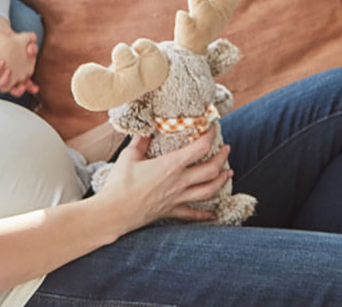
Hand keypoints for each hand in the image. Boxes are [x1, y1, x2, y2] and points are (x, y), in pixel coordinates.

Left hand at [0, 31, 38, 94]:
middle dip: (18, 91)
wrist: (3, 36)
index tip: (35, 88)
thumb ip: (32, 47)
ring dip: (5, 81)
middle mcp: (11, 76)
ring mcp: (0, 73)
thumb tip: (31, 51)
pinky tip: (1, 61)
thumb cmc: (16, 42)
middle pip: (14, 90)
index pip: (27, 85)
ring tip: (9, 71)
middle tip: (22, 87)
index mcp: (21, 74)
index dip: (31, 88)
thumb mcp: (27, 42)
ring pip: (0, 84)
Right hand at [94, 130, 231, 231]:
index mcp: (170, 165)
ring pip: (209, 190)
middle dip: (222, 158)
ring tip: (228, 173)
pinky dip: (205, 215)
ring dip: (221, 181)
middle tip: (226, 149)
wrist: (113, 213)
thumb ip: (140, 141)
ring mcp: (177, 198)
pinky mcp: (171, 211)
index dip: (210, 135)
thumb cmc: (119, 184)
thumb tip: (147, 129)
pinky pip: (193, 214)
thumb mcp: (128, 156)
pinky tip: (213, 214)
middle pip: (211, 169)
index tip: (212, 128)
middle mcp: (179, 182)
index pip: (200, 148)